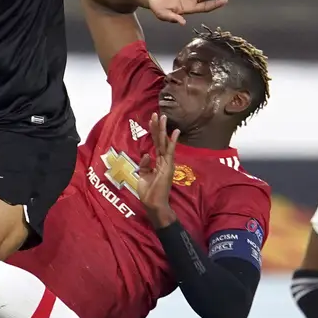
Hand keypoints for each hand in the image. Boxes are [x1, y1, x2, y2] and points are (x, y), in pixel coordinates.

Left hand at [136, 113, 180, 227]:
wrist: (154, 204)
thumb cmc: (149, 192)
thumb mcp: (143, 176)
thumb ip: (145, 164)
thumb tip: (146, 154)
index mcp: (157, 162)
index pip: (155, 143)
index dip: (153, 132)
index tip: (152, 120)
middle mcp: (163, 160)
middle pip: (160, 140)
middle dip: (158, 127)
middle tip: (157, 113)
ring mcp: (167, 162)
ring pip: (164, 143)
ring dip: (163, 130)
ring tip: (163, 117)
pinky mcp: (168, 166)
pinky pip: (170, 151)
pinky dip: (172, 141)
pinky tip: (175, 132)